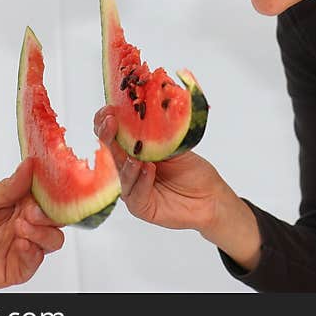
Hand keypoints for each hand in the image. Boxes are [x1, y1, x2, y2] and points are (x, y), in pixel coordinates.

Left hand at [0, 158, 63, 289]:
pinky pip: (34, 262)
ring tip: (22, 226)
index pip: (48, 197)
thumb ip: (9, 186)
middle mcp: (26, 224)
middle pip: (56, 220)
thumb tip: (30, 165)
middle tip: (34, 211)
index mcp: (20, 203)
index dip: (53, 193)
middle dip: (51, 214)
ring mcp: (22, 246)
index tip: (51, 189)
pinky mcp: (14, 268)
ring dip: (43, 233)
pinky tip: (21, 244)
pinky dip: (32, 253)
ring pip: (52, 241)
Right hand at [93, 106, 230, 232]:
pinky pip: (135, 194)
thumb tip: (149, 110)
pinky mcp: (140, 206)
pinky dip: (140, 180)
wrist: (210, 197)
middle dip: (108, 136)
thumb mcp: (175, 146)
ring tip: (136, 155)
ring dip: (127, 162)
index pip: (113, 136)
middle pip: (111, 152)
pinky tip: (147, 169)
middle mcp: (129, 168)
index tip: (109, 110)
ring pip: (122, 174)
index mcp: (134, 151)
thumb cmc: (192, 171)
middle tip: (110, 122)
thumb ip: (159, 133)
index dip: (106, 123)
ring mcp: (133, 188)